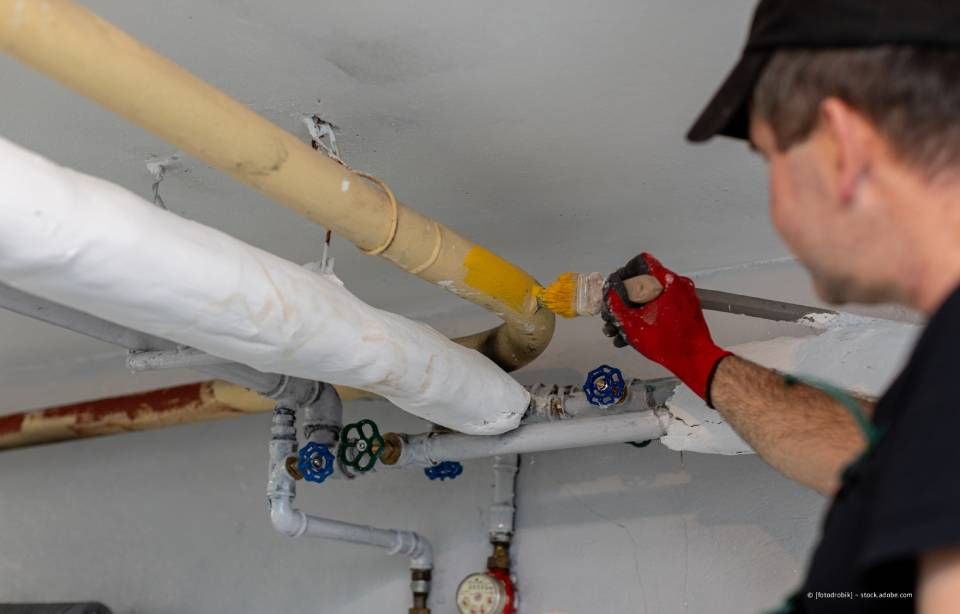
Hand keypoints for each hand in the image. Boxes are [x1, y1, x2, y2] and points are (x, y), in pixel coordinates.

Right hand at [601, 253, 730, 402]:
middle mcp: (677, 285)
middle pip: (644, 281)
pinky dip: (646, 316)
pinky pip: (660, 306)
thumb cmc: (669, 344)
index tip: (616, 287)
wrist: (695, 360)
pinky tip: (632, 333)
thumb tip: (610, 294)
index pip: (641, 262)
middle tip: (614, 311)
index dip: (623, 273)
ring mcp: (683, 297)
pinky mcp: (685, 309)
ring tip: (619, 328)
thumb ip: (616, 305)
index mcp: (666, 282)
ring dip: (633, 311)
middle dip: (624, 299)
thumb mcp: (633, 324)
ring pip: (651, 296)